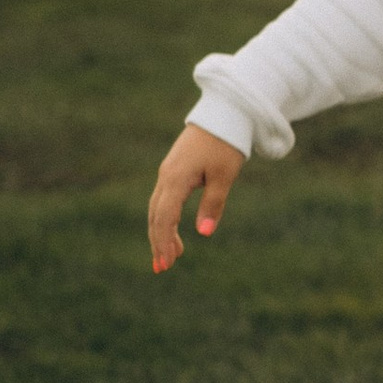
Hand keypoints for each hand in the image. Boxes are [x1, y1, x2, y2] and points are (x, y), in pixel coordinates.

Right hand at [149, 126, 247, 272]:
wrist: (223, 114)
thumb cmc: (226, 144)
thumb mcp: (224, 176)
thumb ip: (213, 204)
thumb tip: (204, 233)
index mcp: (176, 178)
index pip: (165, 217)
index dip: (164, 241)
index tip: (168, 263)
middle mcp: (166, 177)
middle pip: (156, 216)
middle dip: (158, 242)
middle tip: (163, 268)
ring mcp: (167, 173)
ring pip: (158, 209)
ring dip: (161, 233)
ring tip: (171, 257)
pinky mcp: (173, 171)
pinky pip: (164, 200)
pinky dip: (165, 219)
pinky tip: (174, 233)